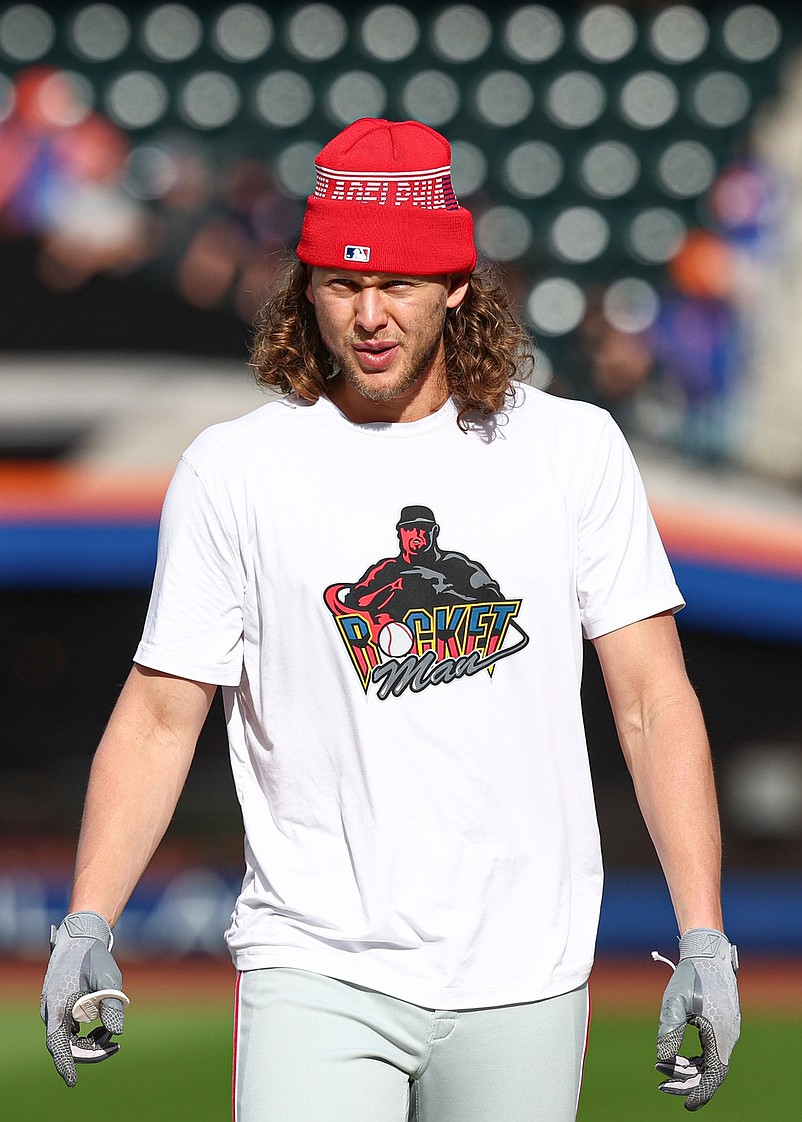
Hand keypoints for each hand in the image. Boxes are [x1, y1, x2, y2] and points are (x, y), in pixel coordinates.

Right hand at [40, 911, 126, 1086]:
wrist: (82, 935)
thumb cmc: (94, 956)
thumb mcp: (108, 980)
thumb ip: (112, 1007)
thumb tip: (117, 1034)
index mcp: (57, 1006)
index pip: (58, 1045)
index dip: (66, 1064)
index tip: (73, 1082)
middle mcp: (51, 1011)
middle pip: (66, 1044)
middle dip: (91, 1049)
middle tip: (115, 1046)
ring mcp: (53, 1008)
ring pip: (69, 1037)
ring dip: (89, 1040)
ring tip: (110, 1032)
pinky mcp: (59, 1005)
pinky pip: (69, 1028)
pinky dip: (86, 1031)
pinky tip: (101, 1025)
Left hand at [656, 928, 739, 1110]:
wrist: (707, 952)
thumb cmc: (690, 976)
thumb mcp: (674, 1004)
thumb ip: (669, 1033)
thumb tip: (664, 1061)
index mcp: (720, 1034)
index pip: (713, 1075)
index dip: (699, 1092)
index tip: (683, 1104)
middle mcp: (729, 1036)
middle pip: (713, 1072)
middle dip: (688, 1082)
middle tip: (663, 1085)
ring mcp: (729, 1030)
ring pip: (713, 1062)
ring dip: (692, 1070)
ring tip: (666, 1071)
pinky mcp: (725, 1023)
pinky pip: (714, 1050)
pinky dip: (698, 1059)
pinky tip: (681, 1058)